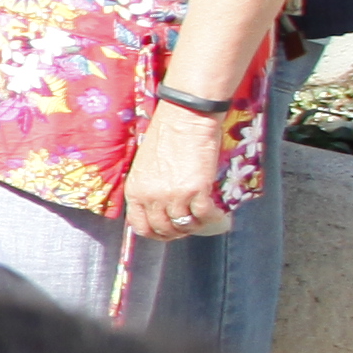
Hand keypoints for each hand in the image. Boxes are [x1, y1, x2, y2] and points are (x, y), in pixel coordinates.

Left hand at [128, 90, 239, 240]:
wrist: (185, 118)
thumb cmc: (167, 137)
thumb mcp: (146, 167)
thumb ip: (149, 188)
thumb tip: (159, 207)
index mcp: (135, 190)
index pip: (140, 226)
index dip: (155, 234)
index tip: (167, 232)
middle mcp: (151, 196)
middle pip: (163, 229)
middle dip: (177, 233)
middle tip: (189, 227)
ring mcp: (173, 195)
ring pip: (184, 225)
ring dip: (196, 226)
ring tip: (203, 219)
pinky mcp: (196, 190)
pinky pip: (204, 215)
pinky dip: (212, 218)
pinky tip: (218, 215)